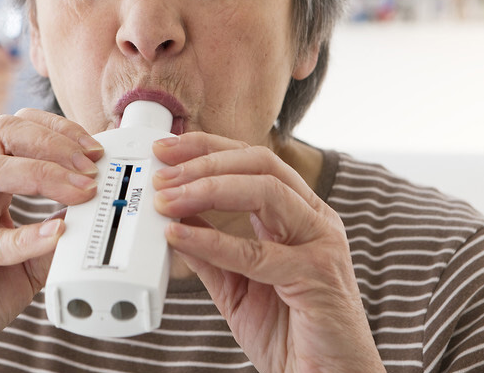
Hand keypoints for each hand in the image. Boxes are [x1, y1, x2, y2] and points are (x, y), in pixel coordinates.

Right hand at [0, 109, 102, 372]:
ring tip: (81, 191)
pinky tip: (55, 236)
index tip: (94, 151)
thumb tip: (92, 206)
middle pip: (1, 132)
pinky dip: (25, 237)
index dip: (57, 131)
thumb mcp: (28, 257)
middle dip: (54, 142)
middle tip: (91, 166)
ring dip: (44, 175)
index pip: (14, 129)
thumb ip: (54, 229)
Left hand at [152, 133, 384, 372]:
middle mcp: (315, 220)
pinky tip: (180, 237)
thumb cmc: (292, 334)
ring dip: (208, 189)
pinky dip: (214, 241)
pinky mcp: (317, 276)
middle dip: (205, 161)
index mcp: (300, 214)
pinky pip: (258, 253)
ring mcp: (320, 244)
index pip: (254, 160)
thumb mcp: (238, 284)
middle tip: (163, 173)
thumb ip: (211, 251)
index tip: (167, 150)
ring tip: (167, 200)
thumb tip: (174, 219)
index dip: (209, 148)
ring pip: (266, 191)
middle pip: (261, 162)